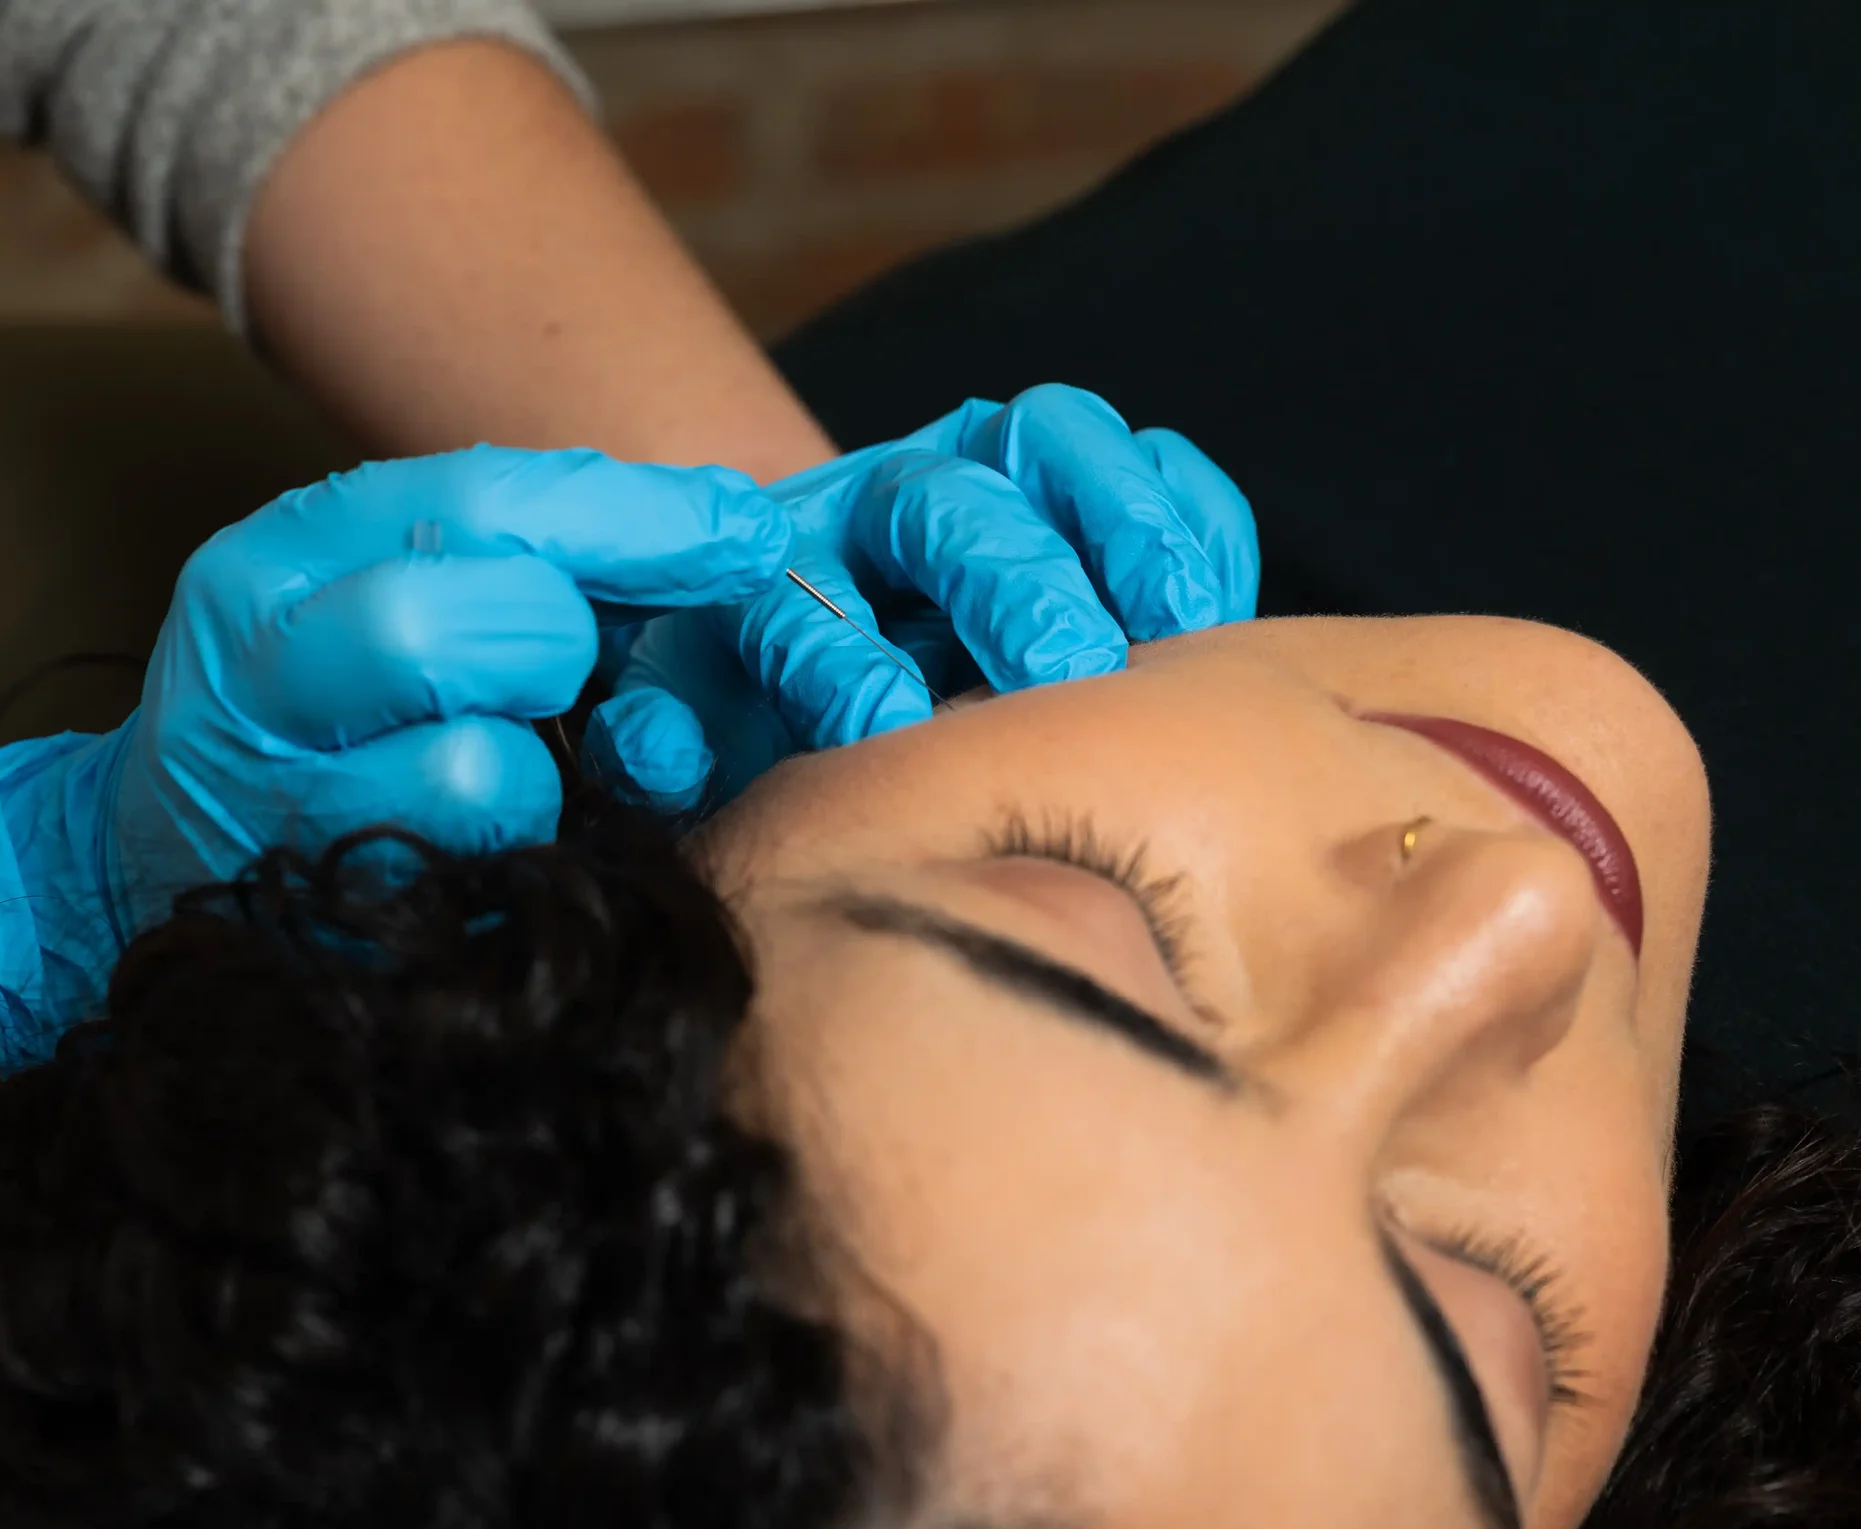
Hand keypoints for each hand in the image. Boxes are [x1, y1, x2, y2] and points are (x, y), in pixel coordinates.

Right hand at [0, 448, 792, 1068]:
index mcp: (279, 556)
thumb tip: (735, 535)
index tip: (750, 531)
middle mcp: (257, 666)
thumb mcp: (372, 591)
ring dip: (535, 781)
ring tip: (496, 777)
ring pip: (485, 772)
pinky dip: (509, 869)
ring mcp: (272, 804)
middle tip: (553, 679)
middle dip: (553, 650)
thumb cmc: (310, 718)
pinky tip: (473, 853)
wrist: (128, 872)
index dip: (637, 515)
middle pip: (470, 617)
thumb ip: (519, 558)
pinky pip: (476, 887)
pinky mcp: (312, 915)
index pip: (480, 501)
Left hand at [584, 385, 1258, 809]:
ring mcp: (982, 468)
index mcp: (767, 572)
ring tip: (1168, 619)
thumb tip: (651, 751)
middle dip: (1004, 579)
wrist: (839, 652)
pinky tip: (1208, 595)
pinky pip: (1140, 453)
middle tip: (1061, 667)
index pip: (794, 594)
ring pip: (1048, 445)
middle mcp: (875, 504)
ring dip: (1114, 523)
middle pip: (940, 505)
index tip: (884, 726)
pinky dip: (1183, 510)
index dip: (834, 653)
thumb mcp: (700, 732)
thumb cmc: (772, 724)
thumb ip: (671, 738)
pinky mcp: (1071, 469)